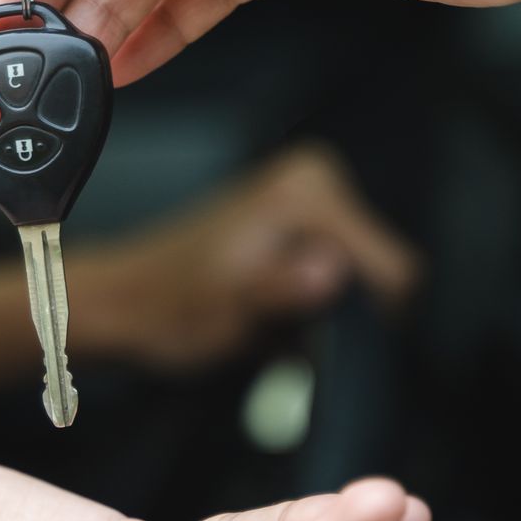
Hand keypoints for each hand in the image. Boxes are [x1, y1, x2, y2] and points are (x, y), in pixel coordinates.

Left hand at [77, 144, 419, 369]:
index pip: (393, 267)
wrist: (127, 299)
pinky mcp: (303, 220)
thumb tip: (331, 270)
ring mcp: (309, 197)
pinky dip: (316, 302)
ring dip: (329, 312)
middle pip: (383, 273)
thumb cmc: (168, 306)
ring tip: (276, 322)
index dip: (370, 320)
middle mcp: (314, 181)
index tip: (325, 339)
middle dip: (346, 313)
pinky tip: (277, 312)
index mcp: (308, 193)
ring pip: (365, 279)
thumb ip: (285, 288)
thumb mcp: (230, 309)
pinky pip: (342, 274)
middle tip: (287, 330)